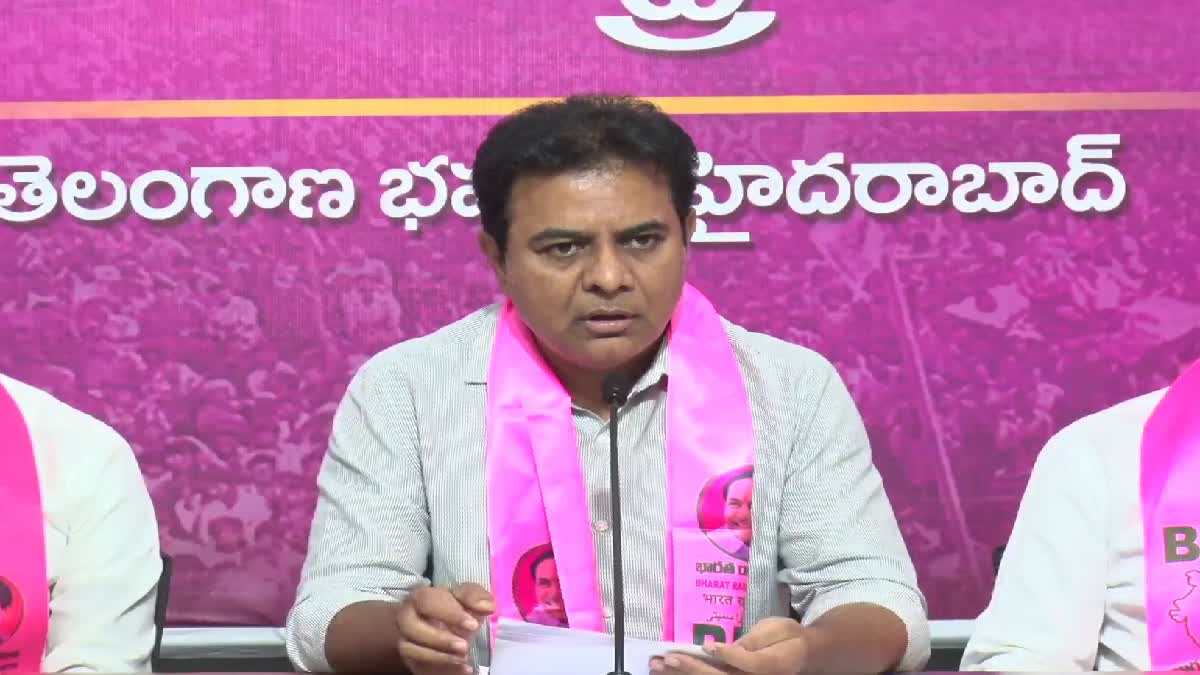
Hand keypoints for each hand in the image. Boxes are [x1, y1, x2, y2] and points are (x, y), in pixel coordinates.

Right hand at [396, 582, 494, 674]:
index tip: (473, 625)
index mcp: (421, 597)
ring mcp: (405, 639)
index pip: (428, 601)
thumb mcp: (465, 598)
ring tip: (463, 658)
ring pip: (410, 649)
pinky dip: (441, 670)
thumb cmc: (452, 608)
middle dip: (440, 638)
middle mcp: (406, 617)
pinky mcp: (410, 658)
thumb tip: (487, 606)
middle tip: (465, 646)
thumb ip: (475, 596)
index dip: (450, 613)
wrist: (438, 625)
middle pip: (412, 627)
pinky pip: (418, 666)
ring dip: (438, 656)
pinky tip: (462, 670)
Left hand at [649, 618, 807, 674]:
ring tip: (657, 666)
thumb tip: (733, 648)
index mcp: (769, 666)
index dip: (728, 655)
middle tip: (666, 658)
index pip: (747, 664)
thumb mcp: (778, 629)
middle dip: (691, 669)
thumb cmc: (787, 637)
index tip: (708, 645)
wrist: (800, 655)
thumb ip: (757, 639)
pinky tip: (668, 671)